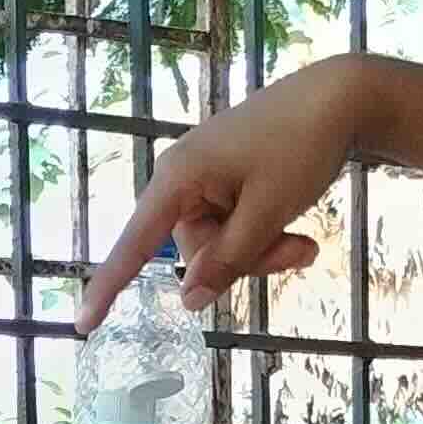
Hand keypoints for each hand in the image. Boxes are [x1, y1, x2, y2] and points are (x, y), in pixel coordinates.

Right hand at [76, 53, 385, 328]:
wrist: (340, 98)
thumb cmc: (300, 148)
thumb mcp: (265, 214)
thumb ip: (225, 261)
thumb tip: (187, 300)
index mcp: (177, 178)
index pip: (134, 244)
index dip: (108, 287)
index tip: (82, 325)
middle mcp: (180, 176)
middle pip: (194, 249)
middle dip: (244, 260)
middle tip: (298, 251)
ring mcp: (204, 176)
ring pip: (220, 242)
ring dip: (261, 249)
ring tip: (305, 240)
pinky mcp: (226, 176)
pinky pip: (233, 224)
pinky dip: (262, 233)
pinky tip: (297, 229)